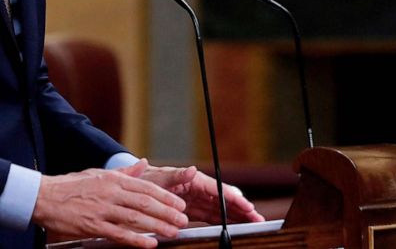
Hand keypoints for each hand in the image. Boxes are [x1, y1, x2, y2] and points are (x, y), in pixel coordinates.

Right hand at [32, 160, 188, 247]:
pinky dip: (136, 240)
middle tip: (183, 220)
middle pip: (145, 203)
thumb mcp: (99, 173)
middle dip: (167, 212)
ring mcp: (102, 210)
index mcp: (113, 180)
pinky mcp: (93, 226)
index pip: (146, 188)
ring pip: (136, 218)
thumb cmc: (71, 185)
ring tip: (173, 231)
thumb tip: (143, 164)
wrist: (45, 197)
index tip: (179, 204)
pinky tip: (150, 244)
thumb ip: (123, 172)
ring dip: (157, 226)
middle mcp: (110, 193)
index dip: (165, 197)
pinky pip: (119, 234)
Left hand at [130, 159, 265, 224]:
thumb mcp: (161, 177)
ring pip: (221, 209)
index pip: (218, 190)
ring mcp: (196, 199)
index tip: (247, 206)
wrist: (136, 185)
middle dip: (242, 208)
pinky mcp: (192, 209)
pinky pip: (211, 216)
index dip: (233, 199)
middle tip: (258, 218)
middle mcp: (198, 189)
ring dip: (237, 216)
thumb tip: (192, 169)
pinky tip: (235, 226)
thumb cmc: (148, 179)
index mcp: (193, 180)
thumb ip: (177, 175)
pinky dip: (224, 221)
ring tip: (253, 223)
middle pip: (224, 200)